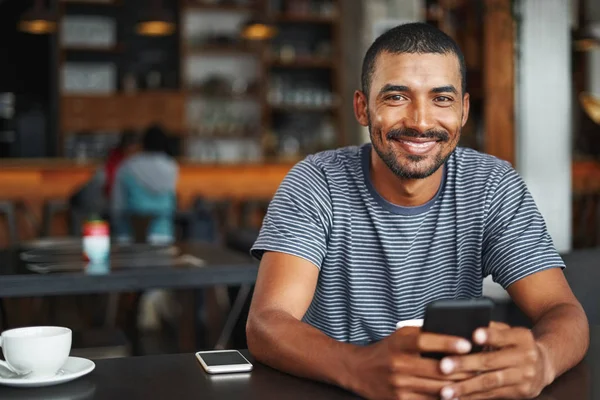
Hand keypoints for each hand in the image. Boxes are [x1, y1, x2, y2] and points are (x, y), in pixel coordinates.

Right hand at [349, 327, 474, 399]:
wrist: (359, 371)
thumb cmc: (387, 350)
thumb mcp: (401, 335)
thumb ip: (424, 334)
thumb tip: (456, 337)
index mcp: (399, 343)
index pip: (426, 341)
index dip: (448, 343)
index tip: (467, 345)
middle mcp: (398, 363)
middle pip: (438, 369)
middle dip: (463, 369)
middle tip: (481, 366)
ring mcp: (399, 385)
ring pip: (439, 388)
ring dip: (460, 386)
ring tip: (476, 381)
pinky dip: (447, 398)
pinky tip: (458, 394)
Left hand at [437, 322, 554, 399]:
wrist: (545, 365)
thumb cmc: (517, 344)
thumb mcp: (510, 331)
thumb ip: (491, 329)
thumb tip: (464, 326)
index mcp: (521, 337)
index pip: (503, 335)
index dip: (488, 336)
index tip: (473, 336)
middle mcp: (525, 357)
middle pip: (491, 361)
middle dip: (465, 365)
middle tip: (443, 366)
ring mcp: (524, 377)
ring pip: (490, 382)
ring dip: (466, 387)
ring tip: (446, 391)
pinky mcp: (521, 392)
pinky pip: (493, 395)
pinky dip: (473, 397)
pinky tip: (457, 398)